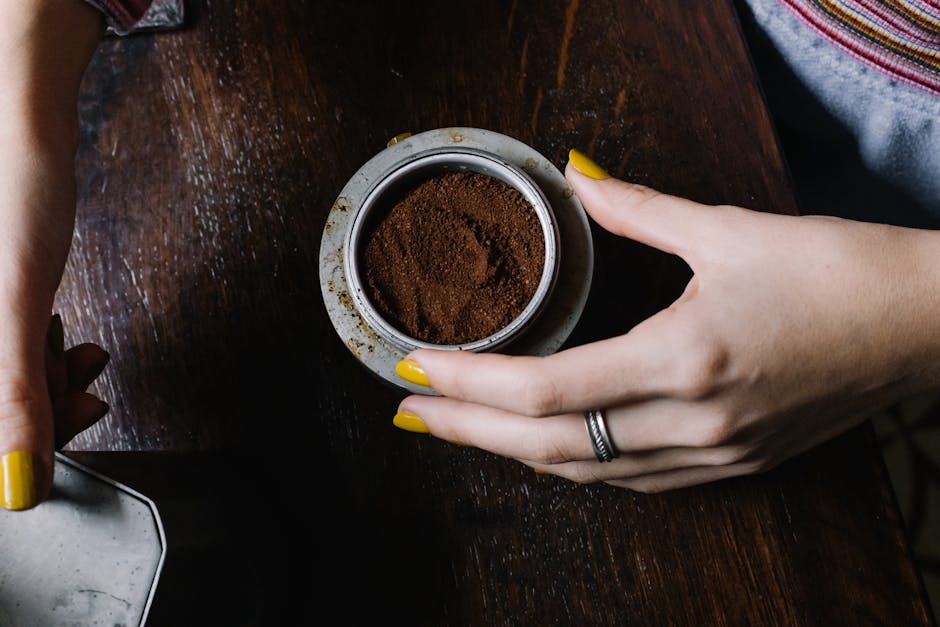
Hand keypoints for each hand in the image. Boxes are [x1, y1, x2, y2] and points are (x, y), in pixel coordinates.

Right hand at [0, 0, 105, 509]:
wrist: (24, 138)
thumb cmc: (17, 207)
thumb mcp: (16, 306)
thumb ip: (14, 394)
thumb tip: (17, 483)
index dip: (16, 448)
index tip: (60, 448)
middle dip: (43, 412)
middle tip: (89, 400)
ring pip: (8, 384)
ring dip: (53, 387)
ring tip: (87, 362)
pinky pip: (15, 353)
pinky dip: (50, 359)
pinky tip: (80, 349)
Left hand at [390, 149, 939, 492]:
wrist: (924, 323)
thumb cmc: (835, 270)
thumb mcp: (727, 228)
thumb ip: (636, 206)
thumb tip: (578, 177)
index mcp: (684, 358)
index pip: (544, 390)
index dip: (468, 384)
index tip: (415, 368)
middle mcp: (691, 420)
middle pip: (547, 446)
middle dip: (467, 433)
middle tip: (407, 415)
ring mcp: (712, 453)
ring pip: (585, 472)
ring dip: (513, 454)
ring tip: (460, 430)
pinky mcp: (731, 463)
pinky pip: (630, 479)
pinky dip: (573, 464)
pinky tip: (543, 448)